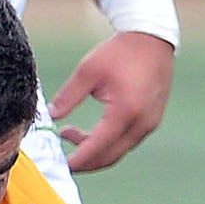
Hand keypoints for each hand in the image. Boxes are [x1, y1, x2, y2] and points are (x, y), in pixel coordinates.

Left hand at [50, 30, 172, 171]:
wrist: (152, 38)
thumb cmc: (120, 52)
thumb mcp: (87, 71)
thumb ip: (68, 96)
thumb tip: (51, 116)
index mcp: (125, 111)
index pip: (98, 147)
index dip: (78, 160)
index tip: (60, 165)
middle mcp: (142, 122)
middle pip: (110, 156)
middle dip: (84, 161)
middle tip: (61, 155)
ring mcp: (150, 122)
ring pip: (119, 150)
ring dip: (94, 149)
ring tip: (68, 132)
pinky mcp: (152, 119)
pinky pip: (128, 140)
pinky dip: (108, 142)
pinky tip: (91, 131)